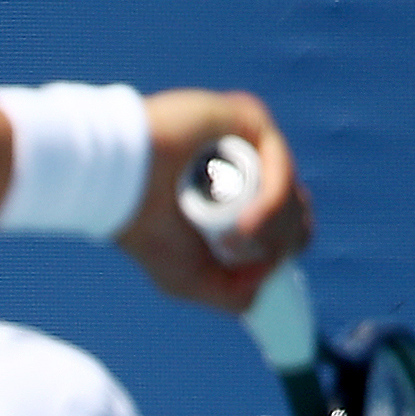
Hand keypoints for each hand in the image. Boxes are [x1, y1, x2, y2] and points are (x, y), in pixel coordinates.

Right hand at [116, 88, 313, 314]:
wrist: (116, 184)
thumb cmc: (143, 227)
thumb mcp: (188, 280)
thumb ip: (231, 294)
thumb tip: (264, 284)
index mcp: (238, 204)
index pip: (289, 228)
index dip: (281, 252)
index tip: (257, 270)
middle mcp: (249, 172)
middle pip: (298, 216)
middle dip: (278, 244)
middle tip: (237, 253)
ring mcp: (250, 145)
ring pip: (292, 196)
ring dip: (271, 229)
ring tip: (230, 238)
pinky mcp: (248, 121)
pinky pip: (281, 168)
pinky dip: (269, 204)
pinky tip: (242, 225)